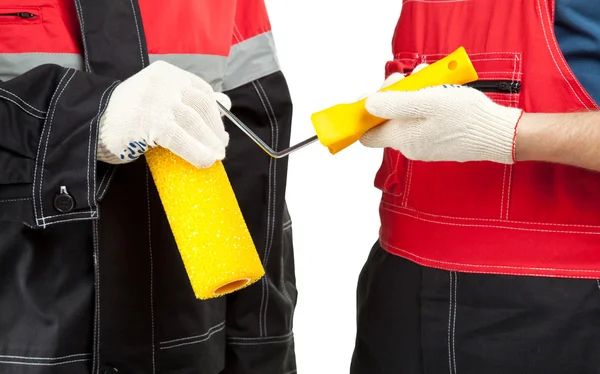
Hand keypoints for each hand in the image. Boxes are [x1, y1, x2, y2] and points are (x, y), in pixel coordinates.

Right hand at [98, 61, 230, 167]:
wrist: (92, 125)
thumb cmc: (129, 117)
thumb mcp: (161, 100)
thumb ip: (190, 100)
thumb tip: (225, 103)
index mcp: (166, 73)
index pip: (201, 91)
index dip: (215, 114)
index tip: (221, 132)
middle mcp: (162, 82)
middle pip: (200, 105)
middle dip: (214, 129)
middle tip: (220, 147)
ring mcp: (156, 100)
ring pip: (193, 122)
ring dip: (208, 143)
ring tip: (214, 157)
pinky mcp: (150, 121)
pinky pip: (181, 139)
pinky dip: (196, 152)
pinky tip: (203, 162)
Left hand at [360, 67, 523, 163]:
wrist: (500, 134)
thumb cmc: (466, 118)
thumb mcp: (428, 101)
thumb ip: (395, 104)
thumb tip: (368, 105)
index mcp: (402, 138)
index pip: (368, 135)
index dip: (369, 113)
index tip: (379, 95)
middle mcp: (409, 146)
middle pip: (389, 119)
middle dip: (397, 94)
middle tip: (412, 77)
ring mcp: (424, 144)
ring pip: (407, 115)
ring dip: (415, 94)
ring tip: (432, 79)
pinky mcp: (437, 140)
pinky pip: (423, 119)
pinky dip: (427, 103)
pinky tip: (441, 90)